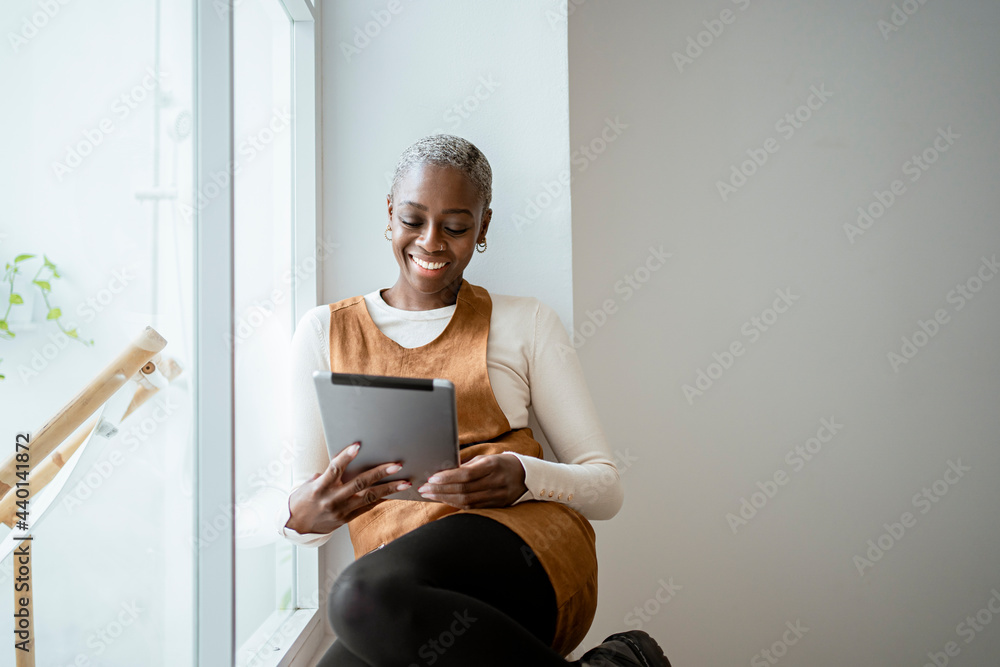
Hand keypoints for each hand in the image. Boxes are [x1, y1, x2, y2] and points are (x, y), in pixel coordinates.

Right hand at [285, 441, 409, 534]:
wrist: (297, 525)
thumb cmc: (303, 499)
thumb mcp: (310, 483)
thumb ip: (328, 474)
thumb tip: (347, 460)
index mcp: (320, 487)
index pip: (334, 469)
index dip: (346, 456)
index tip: (358, 446)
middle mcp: (332, 499)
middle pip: (359, 484)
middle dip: (380, 473)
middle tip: (396, 465)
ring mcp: (341, 511)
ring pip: (369, 498)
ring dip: (389, 489)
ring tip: (404, 483)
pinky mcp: (346, 519)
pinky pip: (367, 508)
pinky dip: (380, 500)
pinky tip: (394, 494)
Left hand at [416, 453, 526, 508]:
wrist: (526, 477)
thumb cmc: (502, 464)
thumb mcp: (487, 459)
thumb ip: (468, 465)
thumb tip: (445, 471)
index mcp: (492, 466)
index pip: (466, 474)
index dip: (448, 477)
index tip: (432, 478)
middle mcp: (495, 482)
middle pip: (463, 489)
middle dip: (440, 489)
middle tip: (424, 488)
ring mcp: (496, 496)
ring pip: (466, 500)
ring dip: (444, 498)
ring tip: (429, 494)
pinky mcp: (495, 506)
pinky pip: (471, 507)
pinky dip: (455, 504)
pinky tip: (443, 500)